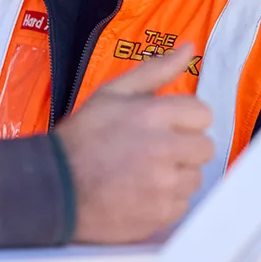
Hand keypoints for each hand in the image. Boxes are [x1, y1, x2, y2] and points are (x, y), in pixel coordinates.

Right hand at [56, 45, 213, 243]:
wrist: (54, 187)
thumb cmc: (82, 138)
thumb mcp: (111, 93)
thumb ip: (155, 70)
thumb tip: (189, 48)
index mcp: (153, 114)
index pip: (202, 113)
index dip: (183, 119)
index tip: (163, 127)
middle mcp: (164, 148)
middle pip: (205, 146)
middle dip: (183, 147)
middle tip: (153, 150)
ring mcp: (164, 184)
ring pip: (194, 176)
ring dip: (176, 174)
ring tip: (143, 173)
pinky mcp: (162, 213)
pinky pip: (183, 203)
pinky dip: (166, 200)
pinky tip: (140, 193)